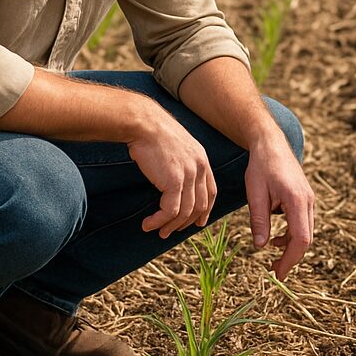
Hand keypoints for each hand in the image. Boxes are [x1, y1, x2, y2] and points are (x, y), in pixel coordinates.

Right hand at [127, 103, 217, 239]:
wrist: (144, 123)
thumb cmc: (154, 133)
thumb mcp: (176, 147)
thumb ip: (181, 163)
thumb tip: (173, 181)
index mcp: (202, 160)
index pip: (211, 191)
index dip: (206, 210)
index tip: (198, 222)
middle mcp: (200, 168)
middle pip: (200, 205)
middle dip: (186, 222)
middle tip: (170, 231)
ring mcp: (189, 175)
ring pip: (185, 212)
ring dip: (170, 225)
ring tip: (157, 231)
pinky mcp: (174, 181)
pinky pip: (170, 210)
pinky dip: (159, 220)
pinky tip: (148, 224)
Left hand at [245, 138, 314, 280]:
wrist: (271, 144)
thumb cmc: (261, 166)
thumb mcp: (255, 194)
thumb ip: (259, 220)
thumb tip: (261, 247)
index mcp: (297, 200)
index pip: (300, 239)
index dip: (290, 259)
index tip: (278, 273)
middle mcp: (308, 201)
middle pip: (306, 239)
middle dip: (291, 258)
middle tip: (274, 271)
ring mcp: (309, 200)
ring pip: (305, 232)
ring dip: (291, 247)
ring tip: (272, 258)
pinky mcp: (305, 199)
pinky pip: (302, 223)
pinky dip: (291, 235)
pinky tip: (275, 238)